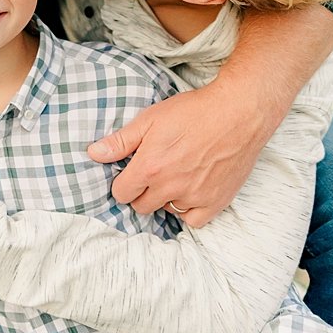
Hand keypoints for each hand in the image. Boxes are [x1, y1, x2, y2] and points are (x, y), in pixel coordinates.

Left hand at [87, 82, 264, 226]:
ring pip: (166, 211)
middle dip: (142, 192)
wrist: (238, 113)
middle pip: (141, 206)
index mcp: (150, 167)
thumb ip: (121, 141)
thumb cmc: (193, 112)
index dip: (123, 182)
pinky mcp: (216, 202)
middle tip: (153, 173)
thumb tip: (94, 154)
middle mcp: (170, 187)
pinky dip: (189, 210)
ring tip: (174, 177)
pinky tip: (190, 192)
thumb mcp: (150, 119)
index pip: (121, 193)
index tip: (131, 172)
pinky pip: (193, 221)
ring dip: (165, 199)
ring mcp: (194, 197)